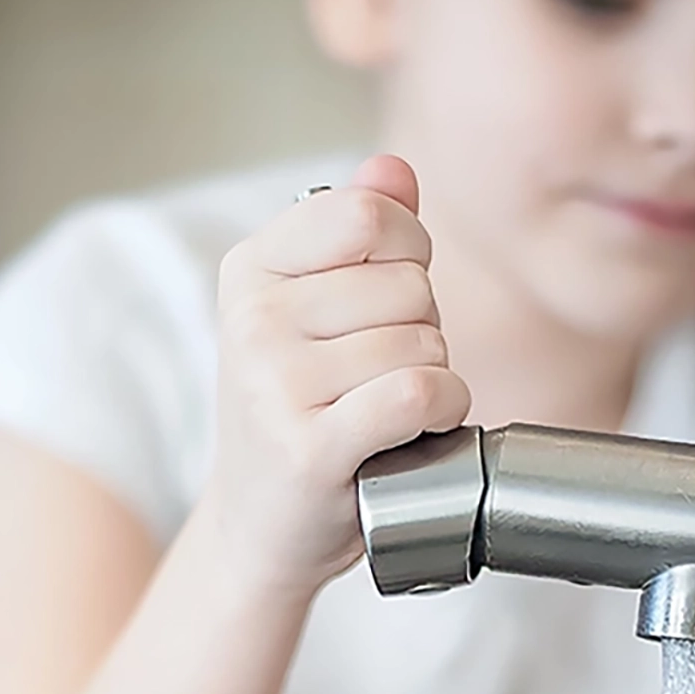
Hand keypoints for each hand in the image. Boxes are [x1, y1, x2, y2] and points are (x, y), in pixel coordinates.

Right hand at [197, 154, 472, 587]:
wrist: (260, 525)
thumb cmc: (301, 410)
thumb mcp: (315, 308)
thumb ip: (358, 230)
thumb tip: (391, 168)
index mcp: (250, 269)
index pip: (369, 213)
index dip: (409, 253)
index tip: (386, 299)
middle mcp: (252, 320)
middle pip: (408, 283)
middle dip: (421, 328)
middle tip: (374, 374)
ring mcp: (274, 384)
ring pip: (422, 342)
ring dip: (432, 378)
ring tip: (384, 410)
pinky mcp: (308, 447)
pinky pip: (420, 393)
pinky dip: (443, 412)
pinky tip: (415, 431)